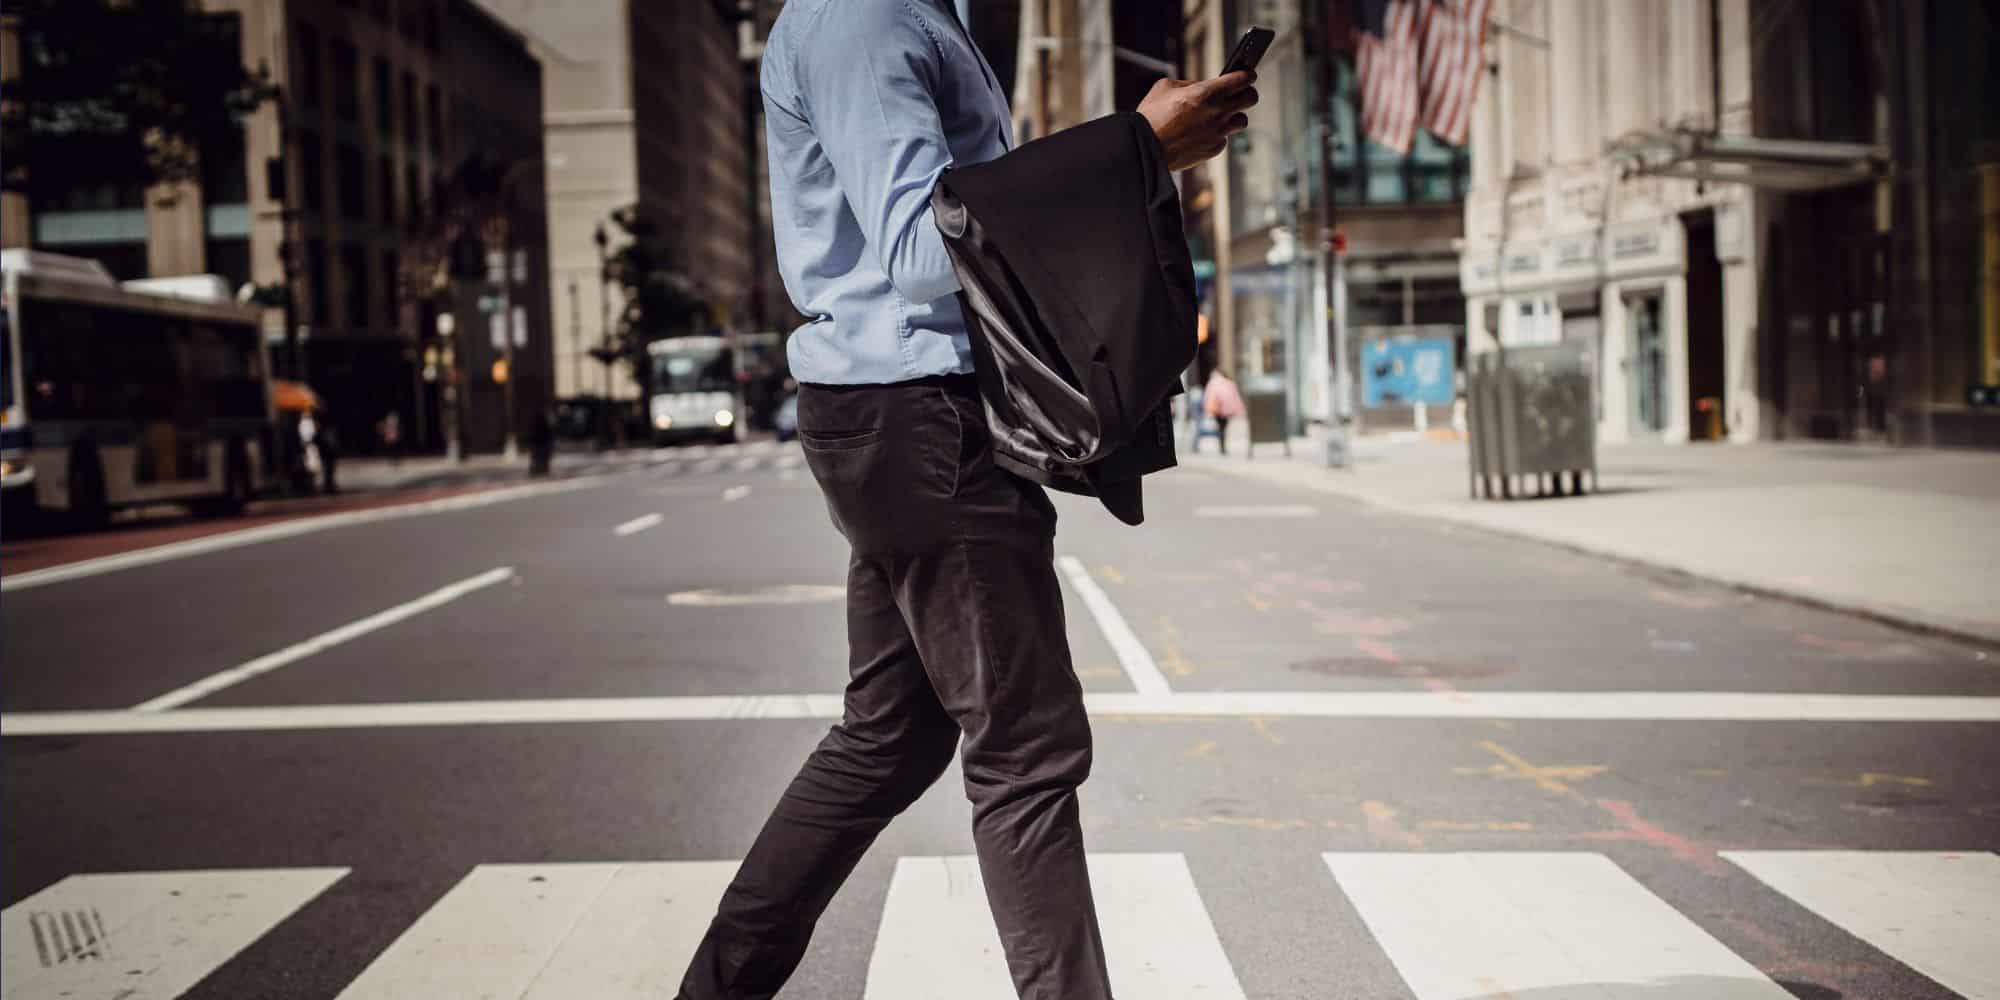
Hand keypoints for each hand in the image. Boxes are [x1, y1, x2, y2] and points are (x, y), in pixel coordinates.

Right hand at [1137, 71, 1257, 171]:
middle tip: (1240, 94)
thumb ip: (1189, 83)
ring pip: (1242, 121)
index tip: (1247, 75)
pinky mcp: (1214, 149)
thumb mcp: (1165, 87)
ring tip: (1221, 115)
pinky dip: (1217, 135)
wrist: (1144, 148)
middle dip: (1248, 93)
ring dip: (1234, 116)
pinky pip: (1224, 139)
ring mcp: (1218, 132)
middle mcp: (1217, 112)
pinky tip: (1202, 133)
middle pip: (1251, 99)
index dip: (1247, 75)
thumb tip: (1201, 86)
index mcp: (1207, 92)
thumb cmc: (1151, 115)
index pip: (1242, 79)